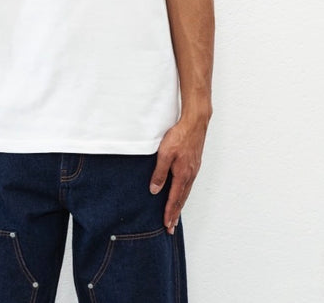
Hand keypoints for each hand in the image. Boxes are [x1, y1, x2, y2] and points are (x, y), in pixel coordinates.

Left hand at [149, 117, 207, 233]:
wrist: (195, 123)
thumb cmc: (179, 136)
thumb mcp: (164, 154)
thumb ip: (159, 173)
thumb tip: (154, 190)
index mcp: (182, 175)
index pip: (174, 199)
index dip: (169, 213)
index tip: (166, 225)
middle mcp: (190, 175)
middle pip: (182, 199)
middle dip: (175, 214)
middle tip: (171, 228)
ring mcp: (193, 170)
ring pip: (186, 192)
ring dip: (180, 205)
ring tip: (175, 216)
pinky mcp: (194, 164)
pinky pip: (188, 184)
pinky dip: (184, 194)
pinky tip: (181, 194)